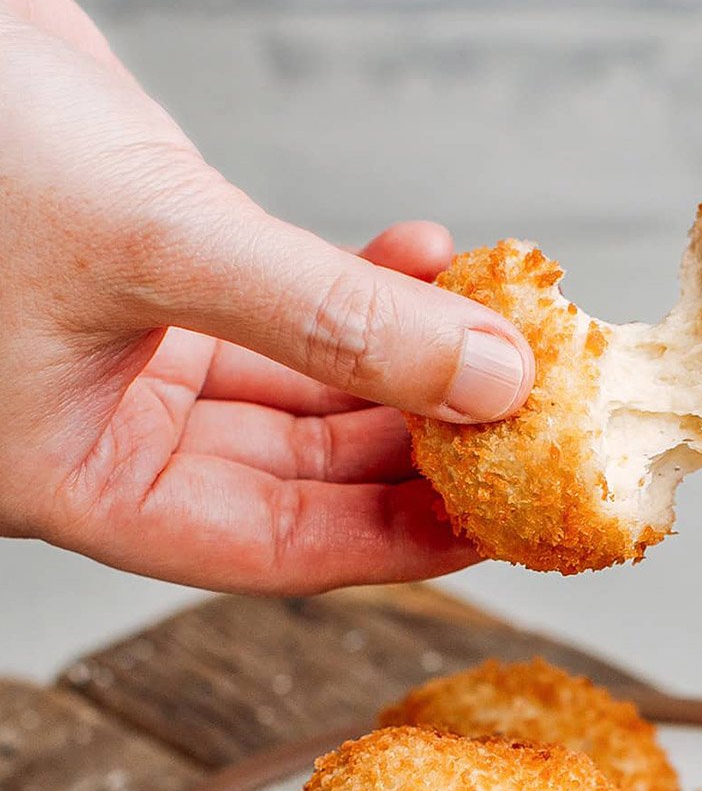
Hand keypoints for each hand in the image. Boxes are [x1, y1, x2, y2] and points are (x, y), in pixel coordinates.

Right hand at [0, 0, 532, 590]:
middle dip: (420, 445)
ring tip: (500, 331)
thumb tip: (490, 381)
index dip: (400, 540)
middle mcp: (107, 426)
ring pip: (304, 389)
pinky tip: (426, 255)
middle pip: (302, 476)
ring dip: (404, 358)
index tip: (511, 519)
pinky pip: (285, 306)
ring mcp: (134, 347)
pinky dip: (359, 283)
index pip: (275, 548)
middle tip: (535, 423)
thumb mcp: (159, 243)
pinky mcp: (156, 264)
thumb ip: (329, 318)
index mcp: (77, 475)